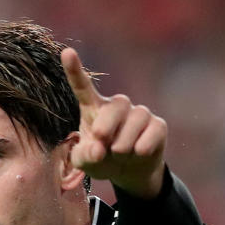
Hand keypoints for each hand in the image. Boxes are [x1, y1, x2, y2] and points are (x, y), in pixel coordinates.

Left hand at [61, 47, 166, 198]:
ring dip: (124, 144)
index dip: (74, 70)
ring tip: (119, 154)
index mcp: (92, 108)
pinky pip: (153, 132)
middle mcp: (116, 106)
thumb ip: (83, 156)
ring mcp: (139, 114)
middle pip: (115, 106)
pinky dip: (143, 148)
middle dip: (106, 127)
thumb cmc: (101, 160)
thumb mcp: (84, 162)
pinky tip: (138, 153)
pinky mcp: (157, 125)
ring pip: (136, 120)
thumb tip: (99, 149)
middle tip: (102, 144)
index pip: (82, 86)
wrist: (128, 172)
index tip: (67, 52)